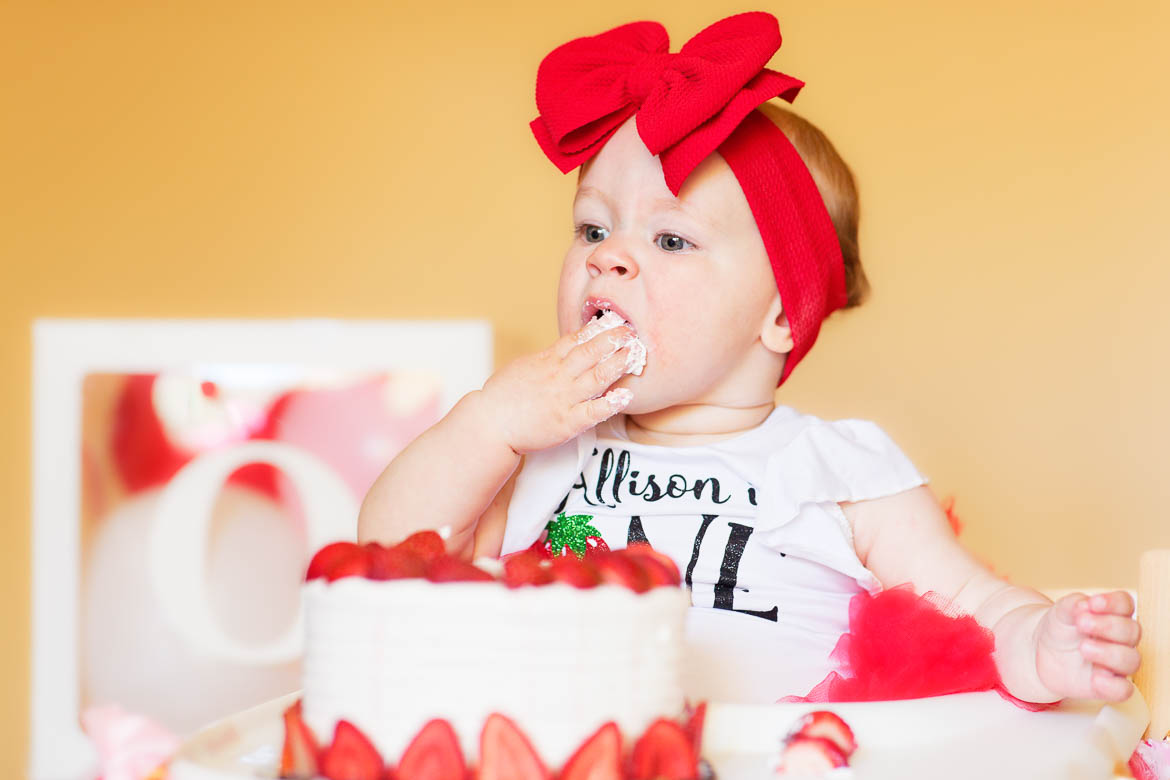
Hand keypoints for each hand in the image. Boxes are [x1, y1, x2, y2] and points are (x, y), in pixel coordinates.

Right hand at [477, 323, 638, 454]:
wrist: (488, 423)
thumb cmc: (501, 398)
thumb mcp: (522, 367)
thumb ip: (544, 359)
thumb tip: (560, 350)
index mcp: (546, 361)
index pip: (576, 340)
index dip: (597, 329)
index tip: (614, 320)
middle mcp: (558, 377)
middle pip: (590, 353)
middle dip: (612, 340)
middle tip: (631, 332)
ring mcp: (563, 399)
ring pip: (596, 378)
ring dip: (617, 365)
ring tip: (633, 355)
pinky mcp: (566, 423)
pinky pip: (593, 411)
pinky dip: (610, 403)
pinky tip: (625, 396)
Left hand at [1034, 591, 1141, 700]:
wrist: (1041, 652)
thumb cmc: (1059, 628)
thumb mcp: (1060, 612)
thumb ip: (1073, 604)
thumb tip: (1085, 604)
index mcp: (1112, 615)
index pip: (1125, 605)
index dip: (1114, 602)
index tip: (1093, 602)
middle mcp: (1120, 639)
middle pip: (1132, 631)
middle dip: (1108, 626)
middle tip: (1082, 623)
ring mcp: (1115, 663)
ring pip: (1131, 660)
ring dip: (1109, 653)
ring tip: (1083, 647)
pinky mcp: (1107, 686)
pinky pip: (1123, 690)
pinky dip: (1113, 685)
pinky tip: (1096, 678)